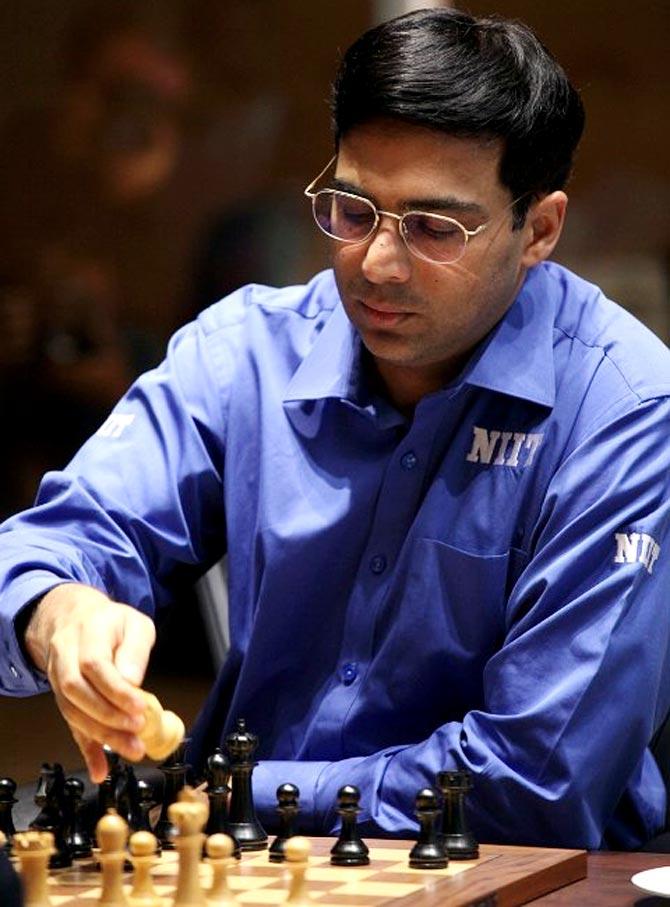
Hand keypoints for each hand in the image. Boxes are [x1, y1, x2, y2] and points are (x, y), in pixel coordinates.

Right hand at [24, 583, 155, 781]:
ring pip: (71, 711)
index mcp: (87, 632)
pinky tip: (100, 769)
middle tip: (138, 729)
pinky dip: (86, 749)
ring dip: (101, 735)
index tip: (140, 707)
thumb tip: (132, 681)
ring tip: (131, 749)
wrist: (75, 618)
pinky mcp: (61, 697)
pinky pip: (70, 725)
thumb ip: (135, 650)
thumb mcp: (135, 624)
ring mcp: (58, 677)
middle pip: (76, 690)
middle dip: (108, 715)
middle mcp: (65, 655)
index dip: (116, 690)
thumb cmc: (111, 623)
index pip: (94, 664)